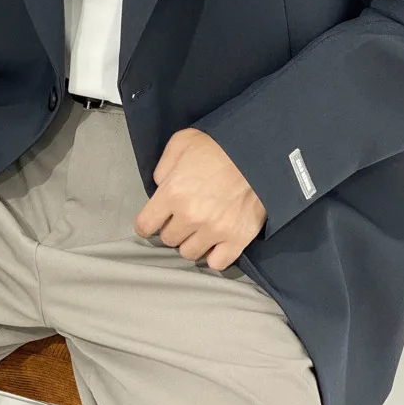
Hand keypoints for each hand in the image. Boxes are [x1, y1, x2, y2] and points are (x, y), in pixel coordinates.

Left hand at [134, 128, 266, 269]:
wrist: (259, 150)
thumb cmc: (220, 144)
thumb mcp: (182, 142)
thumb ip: (163, 166)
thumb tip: (160, 185)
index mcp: (173, 192)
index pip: (145, 225)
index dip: (147, 223)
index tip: (153, 220)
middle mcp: (191, 216)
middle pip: (168, 239)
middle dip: (172, 227)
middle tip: (183, 215)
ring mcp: (215, 230)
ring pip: (189, 253)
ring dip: (191, 241)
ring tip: (199, 227)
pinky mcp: (238, 238)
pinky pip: (217, 263)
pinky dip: (214, 255)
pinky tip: (215, 240)